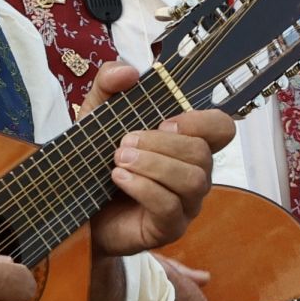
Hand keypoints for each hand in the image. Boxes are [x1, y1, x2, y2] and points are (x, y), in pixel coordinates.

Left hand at [80, 63, 233, 256]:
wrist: (77, 211)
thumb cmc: (96, 162)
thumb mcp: (97, 115)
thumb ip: (109, 84)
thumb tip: (130, 71)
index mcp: (186, 143)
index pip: (222, 129)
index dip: (202, 122)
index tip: (165, 121)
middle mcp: (194, 173)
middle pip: (202, 153)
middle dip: (161, 144)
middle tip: (123, 143)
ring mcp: (186, 204)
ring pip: (191, 180)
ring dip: (152, 165)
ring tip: (118, 161)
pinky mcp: (170, 228)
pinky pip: (170, 206)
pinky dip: (142, 187)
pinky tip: (118, 178)